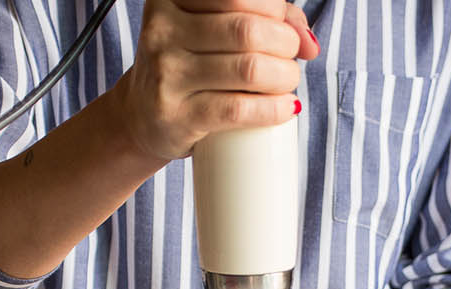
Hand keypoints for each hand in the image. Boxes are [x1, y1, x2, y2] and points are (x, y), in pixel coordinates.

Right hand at [114, 0, 320, 161]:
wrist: (142, 115)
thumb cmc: (187, 66)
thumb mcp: (210, 30)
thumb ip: (260, 19)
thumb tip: (308, 41)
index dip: (275, 9)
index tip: (283, 27)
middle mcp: (163, 30)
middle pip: (248, 30)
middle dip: (285, 43)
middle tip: (289, 57)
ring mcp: (167, 74)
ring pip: (248, 68)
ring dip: (285, 76)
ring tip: (287, 81)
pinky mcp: (176, 116)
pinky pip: (237, 109)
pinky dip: (273, 109)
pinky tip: (285, 108)